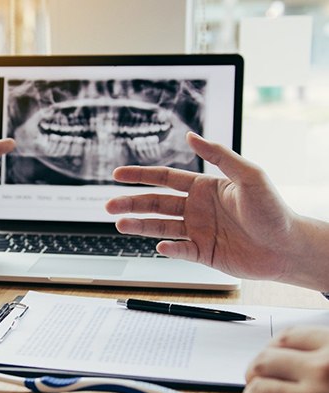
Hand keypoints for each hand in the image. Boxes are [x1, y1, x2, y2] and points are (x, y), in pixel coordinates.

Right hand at [105, 132, 328, 285]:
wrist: (287, 248)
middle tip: (108, 205)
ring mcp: (197, 231)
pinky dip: (170, 249)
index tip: (118, 175)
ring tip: (120, 224)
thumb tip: (191, 136)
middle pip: (155, 204)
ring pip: (160, 227)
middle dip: (131, 203)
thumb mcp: (250, 175)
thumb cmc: (274, 210)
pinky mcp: (202, 253)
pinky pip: (180, 250)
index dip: (140, 176)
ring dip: (140, 226)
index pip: (165, 179)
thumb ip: (220, 155)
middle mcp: (196, 208)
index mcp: (204, 187)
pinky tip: (162, 247)